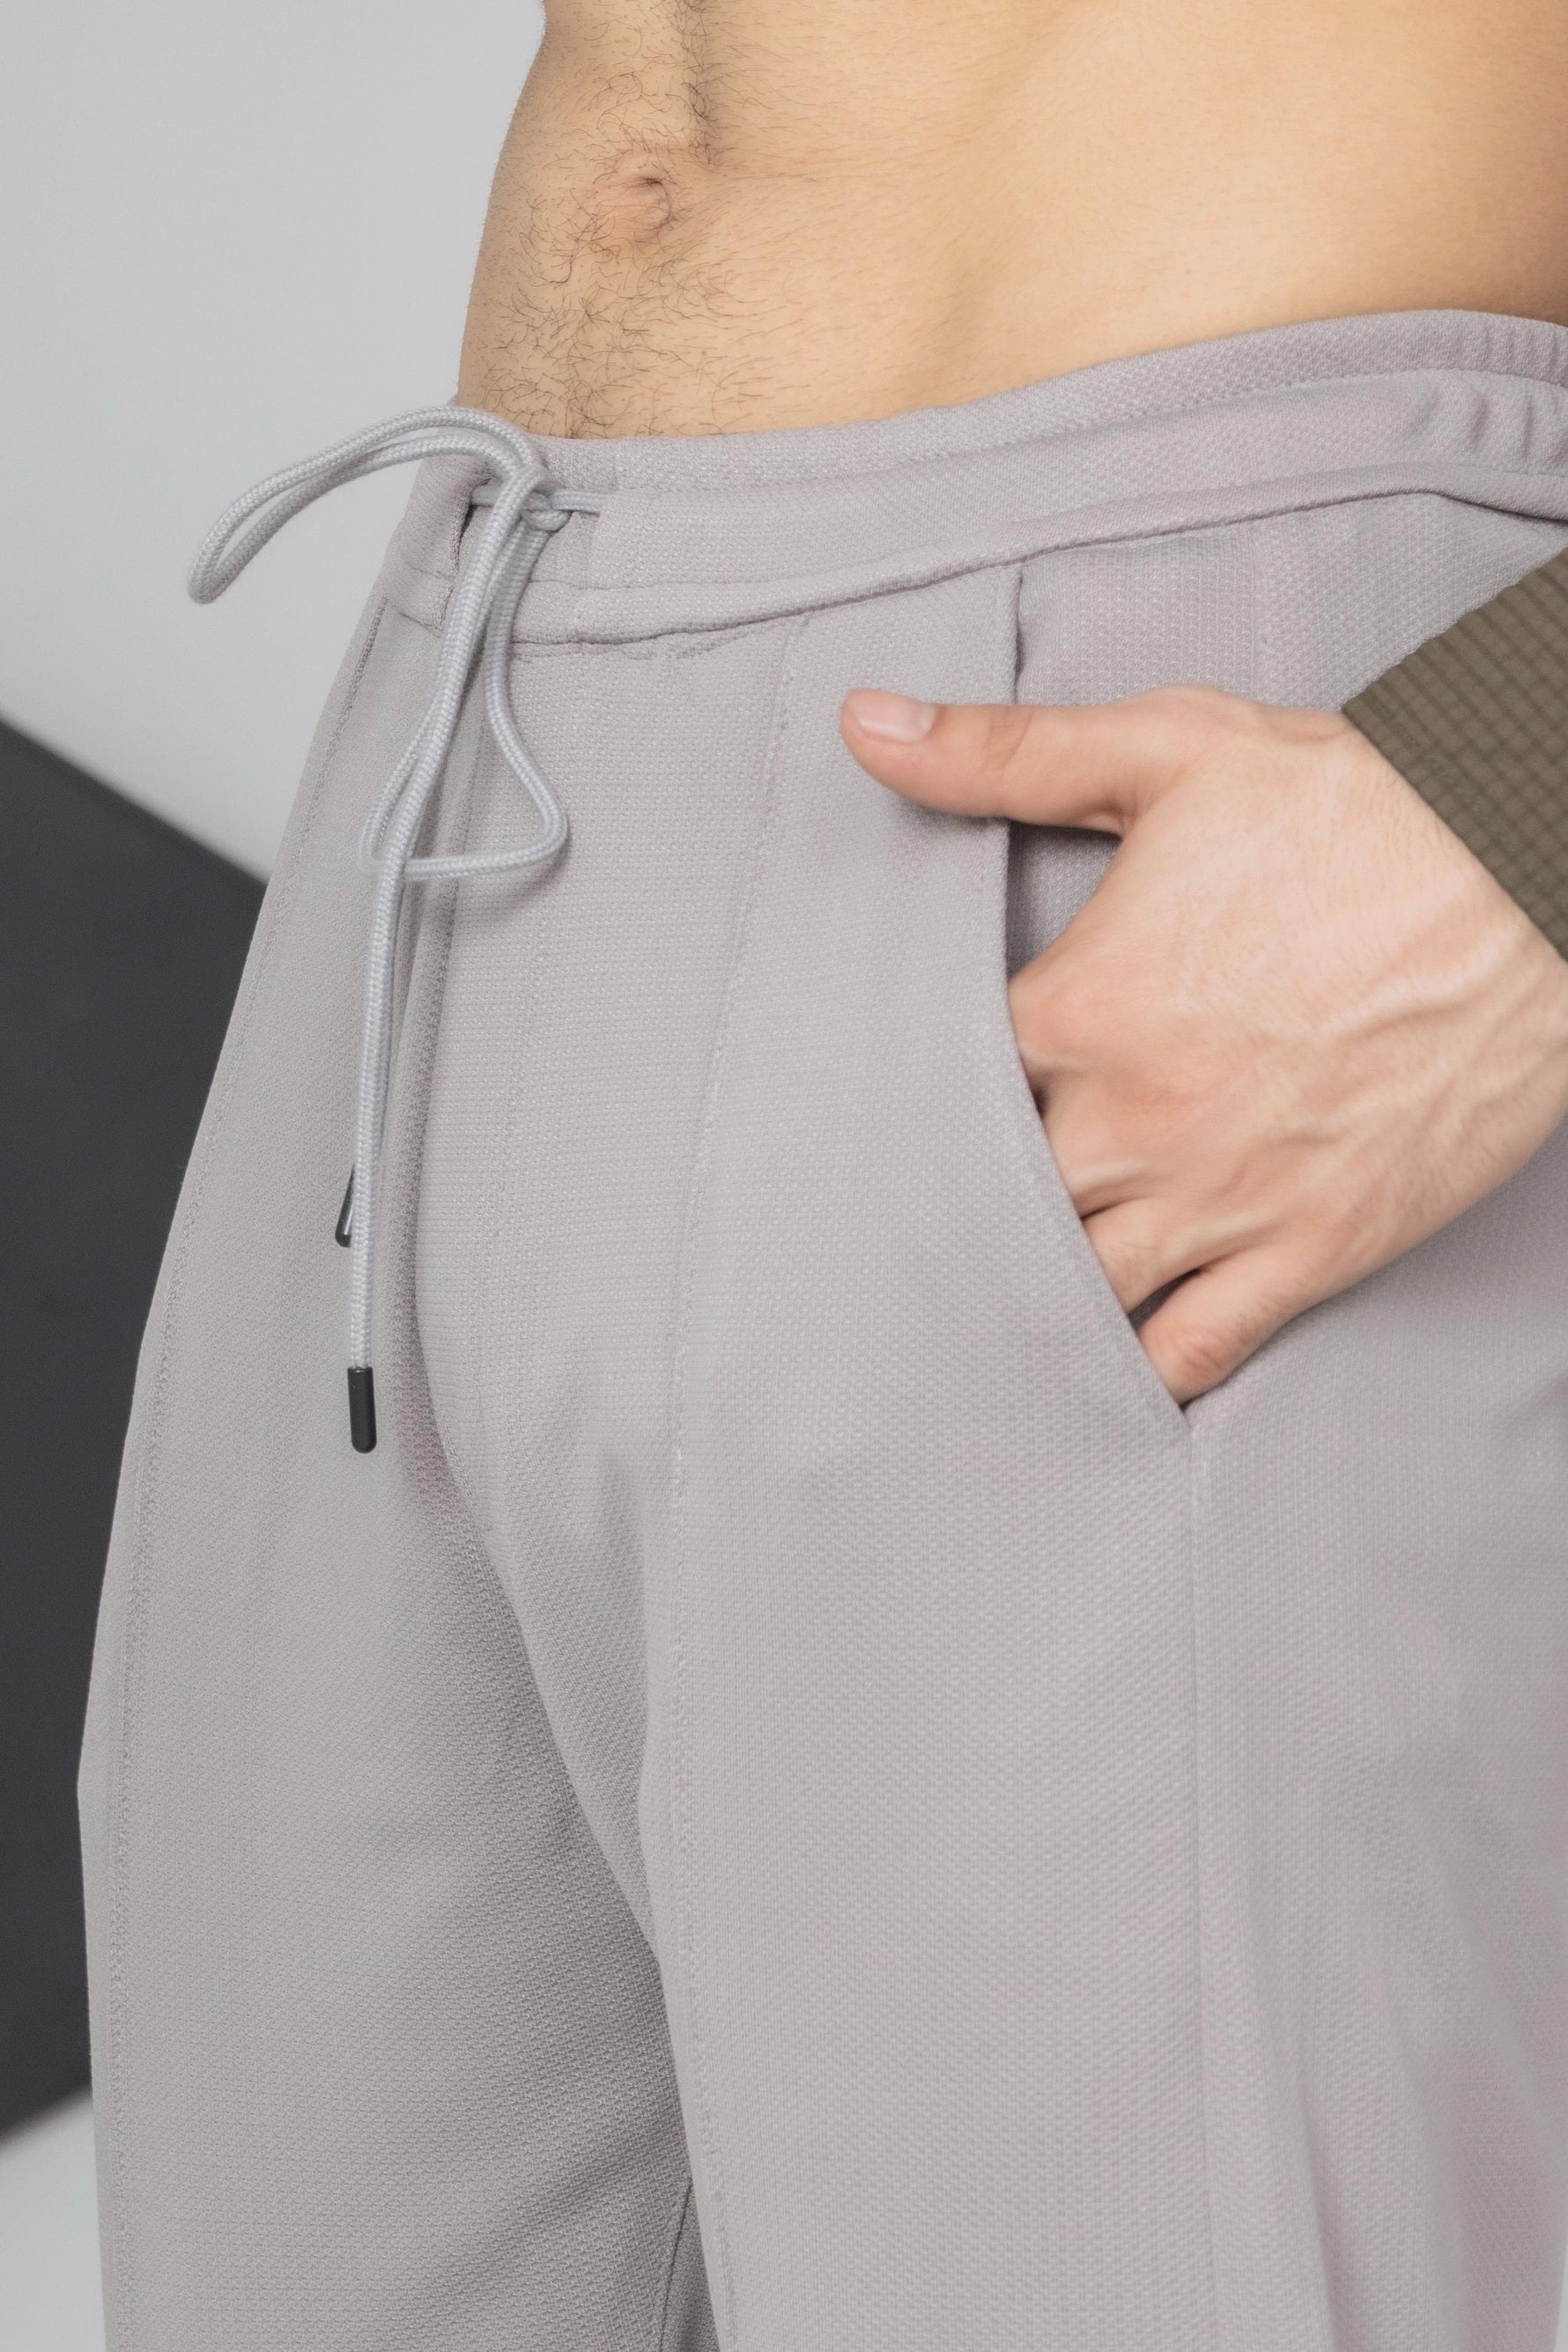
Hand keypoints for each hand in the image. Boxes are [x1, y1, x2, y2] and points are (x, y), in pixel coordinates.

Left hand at [841, 683, 1567, 1401]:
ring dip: (1040, 1290)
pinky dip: (1145, 1366)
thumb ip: (1003, 753)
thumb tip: (865, 724)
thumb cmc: (1361, 808)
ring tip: (1007, 1288)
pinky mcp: (1314, 1247)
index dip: (916, 1099)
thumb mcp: (1168, 750)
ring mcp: (1224, 1197)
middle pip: (997, 1203)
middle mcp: (1134, 1121)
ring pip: (1080, 1289)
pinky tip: (1114, 1358)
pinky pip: (1196, 1348)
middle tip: (935, 1214)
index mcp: (1079, 1008)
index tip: (897, 1107)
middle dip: (969, 1204)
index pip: (939, 1089)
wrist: (1536, 873)